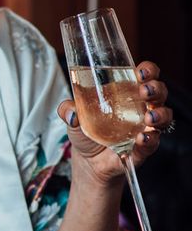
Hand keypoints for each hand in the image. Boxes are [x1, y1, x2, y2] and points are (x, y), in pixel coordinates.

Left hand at [57, 60, 172, 185]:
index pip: (145, 75)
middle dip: (155, 88)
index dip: (148, 70)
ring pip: (164, 116)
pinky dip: (150, 140)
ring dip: (160, 115)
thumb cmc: (86, 130)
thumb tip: (71, 112)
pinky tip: (142, 138)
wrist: (87, 160)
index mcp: (126, 92)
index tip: (141, 71)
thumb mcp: (73, 116)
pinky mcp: (143, 147)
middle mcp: (140, 107)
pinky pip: (153, 142)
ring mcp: (144, 127)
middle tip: (144, 91)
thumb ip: (67, 109)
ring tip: (148, 118)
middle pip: (159, 92)